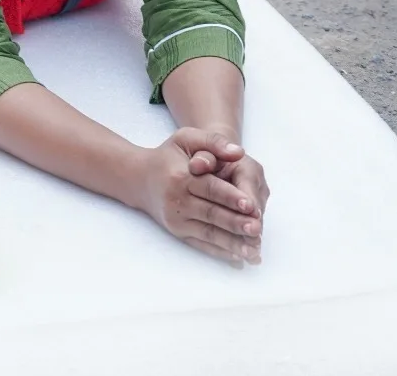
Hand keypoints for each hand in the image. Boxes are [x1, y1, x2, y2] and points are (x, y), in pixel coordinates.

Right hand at [134, 128, 262, 265]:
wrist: (140, 179)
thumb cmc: (168, 156)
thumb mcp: (186, 138)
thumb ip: (213, 141)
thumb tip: (238, 151)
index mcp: (181, 176)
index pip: (211, 188)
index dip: (231, 197)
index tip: (251, 205)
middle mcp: (176, 200)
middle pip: (211, 213)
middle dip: (236, 223)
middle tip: (257, 229)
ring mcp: (176, 219)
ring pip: (208, 233)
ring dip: (232, 243)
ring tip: (253, 251)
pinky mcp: (178, 232)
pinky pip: (202, 244)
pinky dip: (221, 252)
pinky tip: (238, 257)